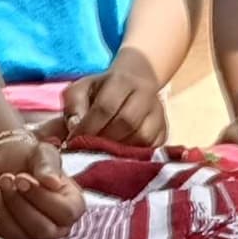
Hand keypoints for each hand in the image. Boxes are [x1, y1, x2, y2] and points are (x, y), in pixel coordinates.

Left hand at [0, 132, 82, 238]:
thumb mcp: (42, 153)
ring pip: (18, 235)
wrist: (6, 163)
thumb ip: (48, 166)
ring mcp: (33, 237)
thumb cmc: (31, 158)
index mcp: (72, 206)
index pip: (64, 213)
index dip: (41, 197)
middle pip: (41, 228)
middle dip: (18, 203)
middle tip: (6, 179)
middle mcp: (57, 227)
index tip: (22, 178)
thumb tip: (53, 182)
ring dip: (0, 208)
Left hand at [51, 54, 168, 149]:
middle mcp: (146, 94)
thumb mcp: (82, 89)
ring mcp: (159, 113)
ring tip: (102, 155)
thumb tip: (74, 127)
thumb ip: (73, 106)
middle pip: (127, 122)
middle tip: (87, 150)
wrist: (135, 82)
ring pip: (142, 138)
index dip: (88, 127)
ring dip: (119, 150)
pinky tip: (118, 157)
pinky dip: (134, 157)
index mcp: (122, 80)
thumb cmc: (102, 90)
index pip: (106, 107)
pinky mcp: (164, 130)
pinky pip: (152, 148)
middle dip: (104, 140)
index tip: (73, 141)